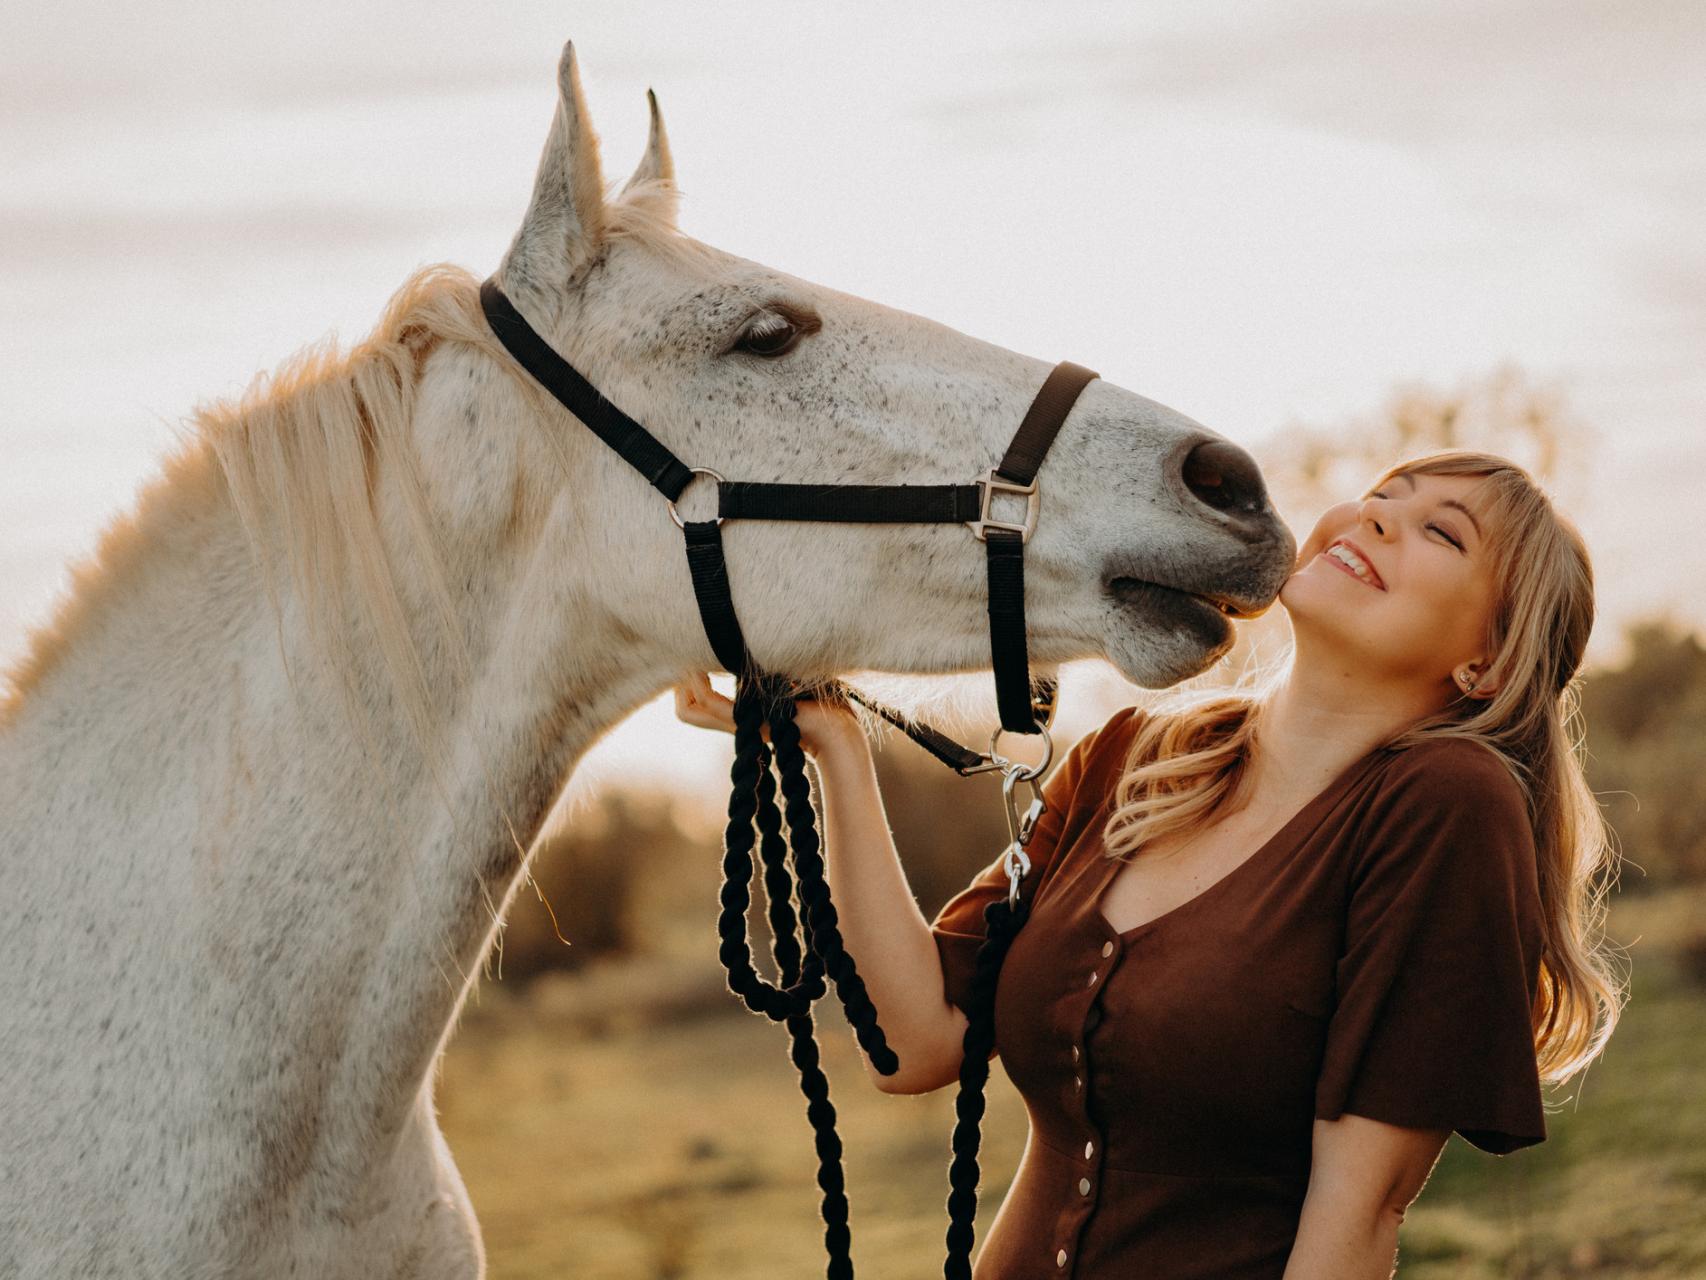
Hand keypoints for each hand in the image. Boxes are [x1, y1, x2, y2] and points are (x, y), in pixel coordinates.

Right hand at [673, 672, 861, 758]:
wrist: (838, 730)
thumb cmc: (822, 701)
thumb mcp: (788, 677)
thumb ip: (768, 669)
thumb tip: (752, 643)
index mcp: (743, 712)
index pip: (696, 705)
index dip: (686, 683)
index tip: (696, 658)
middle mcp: (736, 719)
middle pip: (685, 710)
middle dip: (680, 682)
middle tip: (691, 660)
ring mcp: (739, 721)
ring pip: (688, 709)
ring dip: (686, 680)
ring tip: (696, 661)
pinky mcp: (747, 719)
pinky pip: (707, 702)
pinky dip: (698, 682)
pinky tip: (706, 665)